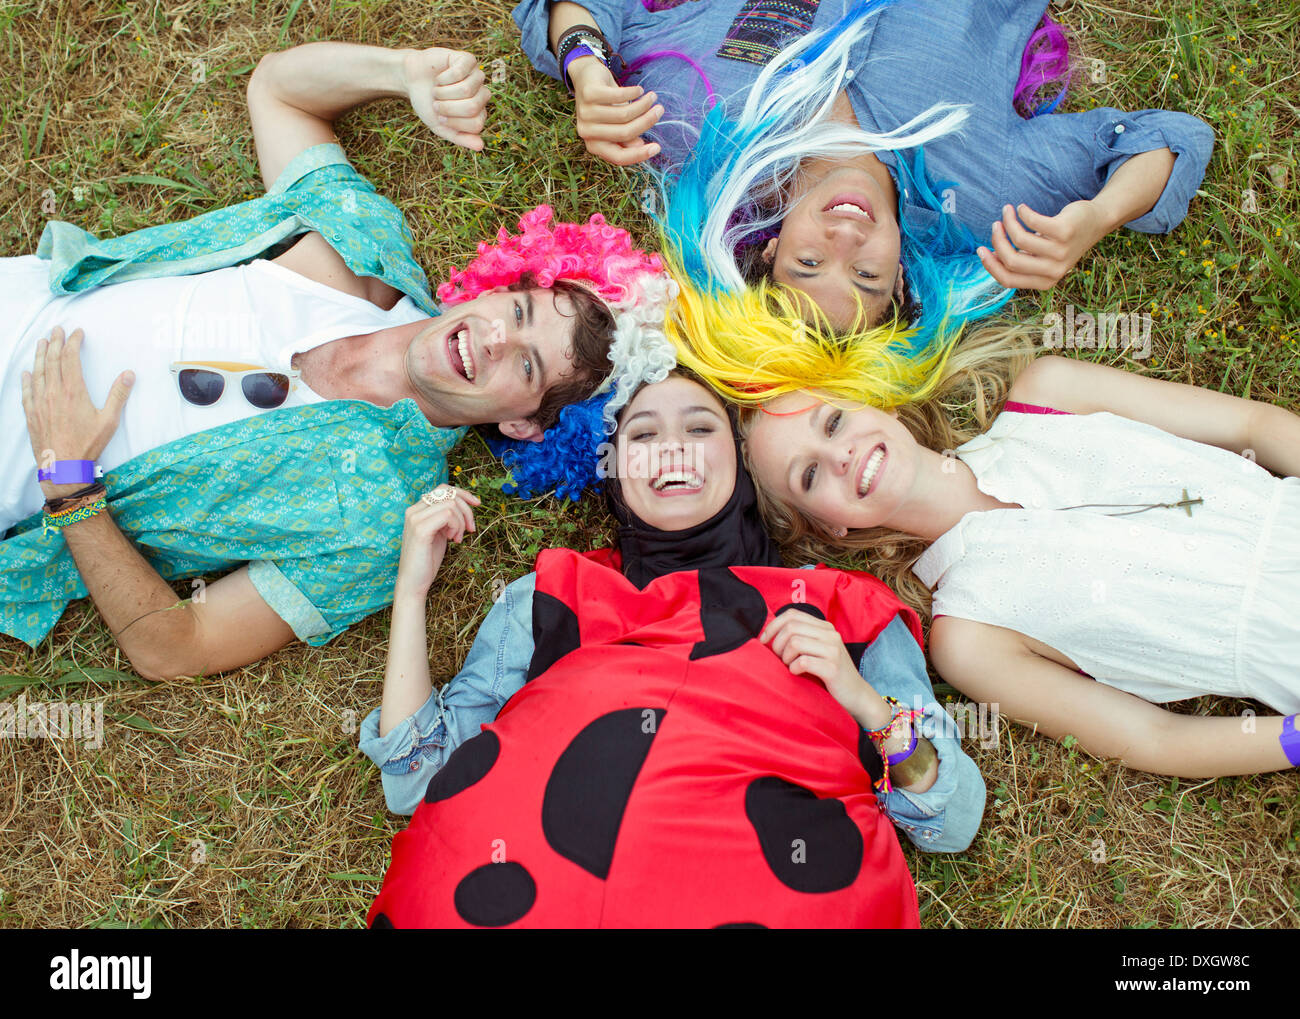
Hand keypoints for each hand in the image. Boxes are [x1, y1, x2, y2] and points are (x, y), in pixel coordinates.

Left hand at [21, 326, 132, 498]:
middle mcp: (53, 393)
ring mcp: (40, 402)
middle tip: (57, 330)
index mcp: (73, 391)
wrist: (63, 466)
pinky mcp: (32, 413)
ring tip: (42, 342)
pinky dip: (26, 379)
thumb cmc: (87, 445)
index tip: (77, 333)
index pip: (70, 359)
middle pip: (52, 360)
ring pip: (38, 372)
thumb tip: (129, 375)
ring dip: (40, 355)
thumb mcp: (109, 421)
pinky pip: (26, 391)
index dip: (73, 342)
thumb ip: (118, 395)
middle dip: (55, 342)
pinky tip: (27, 372)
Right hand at [394, 486, 480, 596]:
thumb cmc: (427, 560)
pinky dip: (457, 526)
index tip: (477, 504)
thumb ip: (446, 518)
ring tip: (457, 538)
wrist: (413, 583)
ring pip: (451, 504)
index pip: (443, 489)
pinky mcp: (421, 529)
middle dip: (467, 509)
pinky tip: (453, 540)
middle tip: (471, 529)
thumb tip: (465, 504)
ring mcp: (415, 519)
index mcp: (417, 510)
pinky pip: (448, 515)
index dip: (463, 493)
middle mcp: (413, 511)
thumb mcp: (440, 533)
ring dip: (462, 521)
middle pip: (449, 493)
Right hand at [402, 48, 488, 150]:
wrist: (412, 80)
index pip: (476, 124)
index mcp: (479, 113)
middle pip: (472, 107)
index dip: (454, 123)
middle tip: (436, 103)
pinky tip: (440, 77)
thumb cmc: (428, 104)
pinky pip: (460, 72)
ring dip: (443, 92)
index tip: (440, 118)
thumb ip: (460, 138)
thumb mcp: (441, 127)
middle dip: (448, 107)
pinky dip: (444, 77)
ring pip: (466, 90)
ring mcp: (477, 76)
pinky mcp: (468, 60)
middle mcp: (482, 94)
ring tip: (436, 89)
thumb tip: (480, 146)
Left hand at [570, 58, 661, 165]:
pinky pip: (618, 96)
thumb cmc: (606, 106)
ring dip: (643, 104)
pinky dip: (633, 92)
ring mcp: (586, 113)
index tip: (658, 147)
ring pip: (624, 114)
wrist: (586, 78)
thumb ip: (627, 138)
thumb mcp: (618, 124)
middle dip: (647, 122)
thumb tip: (640, 147)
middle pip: (624, 133)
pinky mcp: (589, 94)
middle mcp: (587, 132)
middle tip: (660, 110)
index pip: (619, 157)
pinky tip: (639, 90)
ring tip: (652, 97)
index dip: (640, 155)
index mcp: (594, 145)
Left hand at [759, 608, 891, 729]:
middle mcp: (830, 634)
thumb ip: (800, 638)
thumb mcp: (816, 651)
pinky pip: (803, 662)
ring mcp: (833, 650)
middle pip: (791, 627)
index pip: (792, 614)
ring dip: (785, 657)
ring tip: (790, 666)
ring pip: (795, 642)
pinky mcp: (833, 668)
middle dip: (777, 644)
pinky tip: (797, 674)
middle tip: (780, 659)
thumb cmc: (829, 674)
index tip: (764, 640)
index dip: (773, 625)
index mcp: (824, 627)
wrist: (856, 695)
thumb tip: (768, 635)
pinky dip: (794, 669)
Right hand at [976, 200, 1107, 290]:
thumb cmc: (1061, 240)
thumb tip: (989, 256)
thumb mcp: (1041, 257)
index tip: (980, 249)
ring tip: (1008, 211)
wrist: (1095, 223)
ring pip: (1020, 239)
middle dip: (997, 241)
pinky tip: (1022, 208)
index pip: (1008, 280)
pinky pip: (1033, 222)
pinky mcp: (1065, 231)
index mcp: (1044, 282)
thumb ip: (1020, 261)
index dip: (990, 265)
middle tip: (996, 224)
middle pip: (1011, 260)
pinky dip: (1022, 212)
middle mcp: (1053, 270)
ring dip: (1008, 221)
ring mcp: (1060, 252)